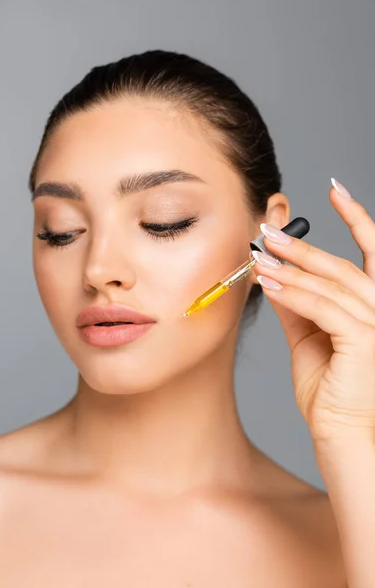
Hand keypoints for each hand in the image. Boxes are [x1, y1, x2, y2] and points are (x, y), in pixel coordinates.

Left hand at [251, 178, 374, 446]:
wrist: (341, 433)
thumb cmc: (330, 390)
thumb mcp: (309, 336)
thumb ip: (297, 305)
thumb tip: (275, 275)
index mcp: (373, 305)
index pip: (371, 252)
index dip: (357, 218)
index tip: (335, 190)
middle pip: (342, 265)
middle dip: (302, 247)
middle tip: (268, 232)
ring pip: (330, 284)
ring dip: (291, 268)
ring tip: (260, 257)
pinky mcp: (364, 340)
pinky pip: (322, 307)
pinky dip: (293, 293)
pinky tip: (269, 283)